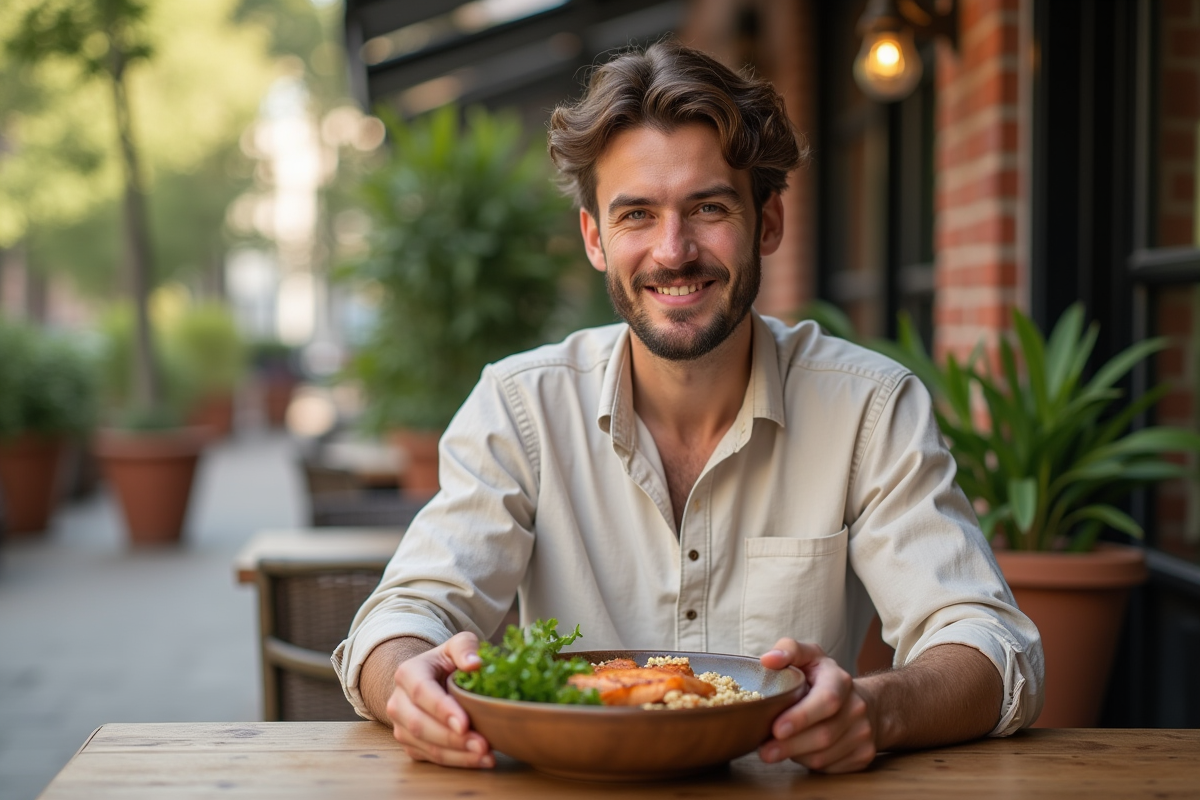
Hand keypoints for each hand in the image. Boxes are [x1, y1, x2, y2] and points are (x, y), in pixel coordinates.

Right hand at [385, 631, 493, 767]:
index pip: (422, 693)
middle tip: (483, 745)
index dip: (442, 710)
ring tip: (486, 755)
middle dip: (452, 739)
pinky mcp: (410, 744)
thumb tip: (475, 664)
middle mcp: (398, 702)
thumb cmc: (447, 662)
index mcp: (407, 673)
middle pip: (420, 725)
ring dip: (457, 755)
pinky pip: (431, 758)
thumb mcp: (457, 645)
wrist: (431, 679)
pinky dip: (456, 761)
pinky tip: (479, 760)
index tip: (465, 723)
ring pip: (425, 746)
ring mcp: (401, 726)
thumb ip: (465, 647)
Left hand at [758, 638, 877, 772]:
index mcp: (840, 681)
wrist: (863, 703)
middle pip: (823, 734)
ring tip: (775, 750)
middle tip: (763, 751)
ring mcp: (863, 734)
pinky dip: (808, 763)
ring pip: (824, 756)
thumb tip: (768, 660)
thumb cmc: (824, 679)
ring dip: (796, 755)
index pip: (826, 700)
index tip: (776, 728)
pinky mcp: (863, 756)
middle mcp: (857, 708)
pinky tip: (797, 752)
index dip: (802, 717)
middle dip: (790, 746)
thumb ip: (788, 650)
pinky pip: (829, 767)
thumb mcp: (809, 656)